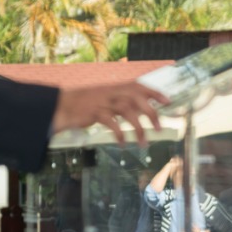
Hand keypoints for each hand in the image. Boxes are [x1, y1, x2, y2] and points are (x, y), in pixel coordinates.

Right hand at [52, 83, 166, 146]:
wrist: (64, 105)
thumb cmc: (89, 102)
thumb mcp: (107, 96)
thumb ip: (124, 99)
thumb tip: (144, 108)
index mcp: (117, 87)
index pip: (139, 86)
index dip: (154, 93)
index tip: (168, 102)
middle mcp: (112, 92)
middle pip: (136, 98)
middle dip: (151, 113)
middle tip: (160, 129)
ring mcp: (104, 102)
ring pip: (126, 111)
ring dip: (138, 129)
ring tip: (144, 143)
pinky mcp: (95, 113)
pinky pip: (111, 123)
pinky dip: (120, 134)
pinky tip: (124, 145)